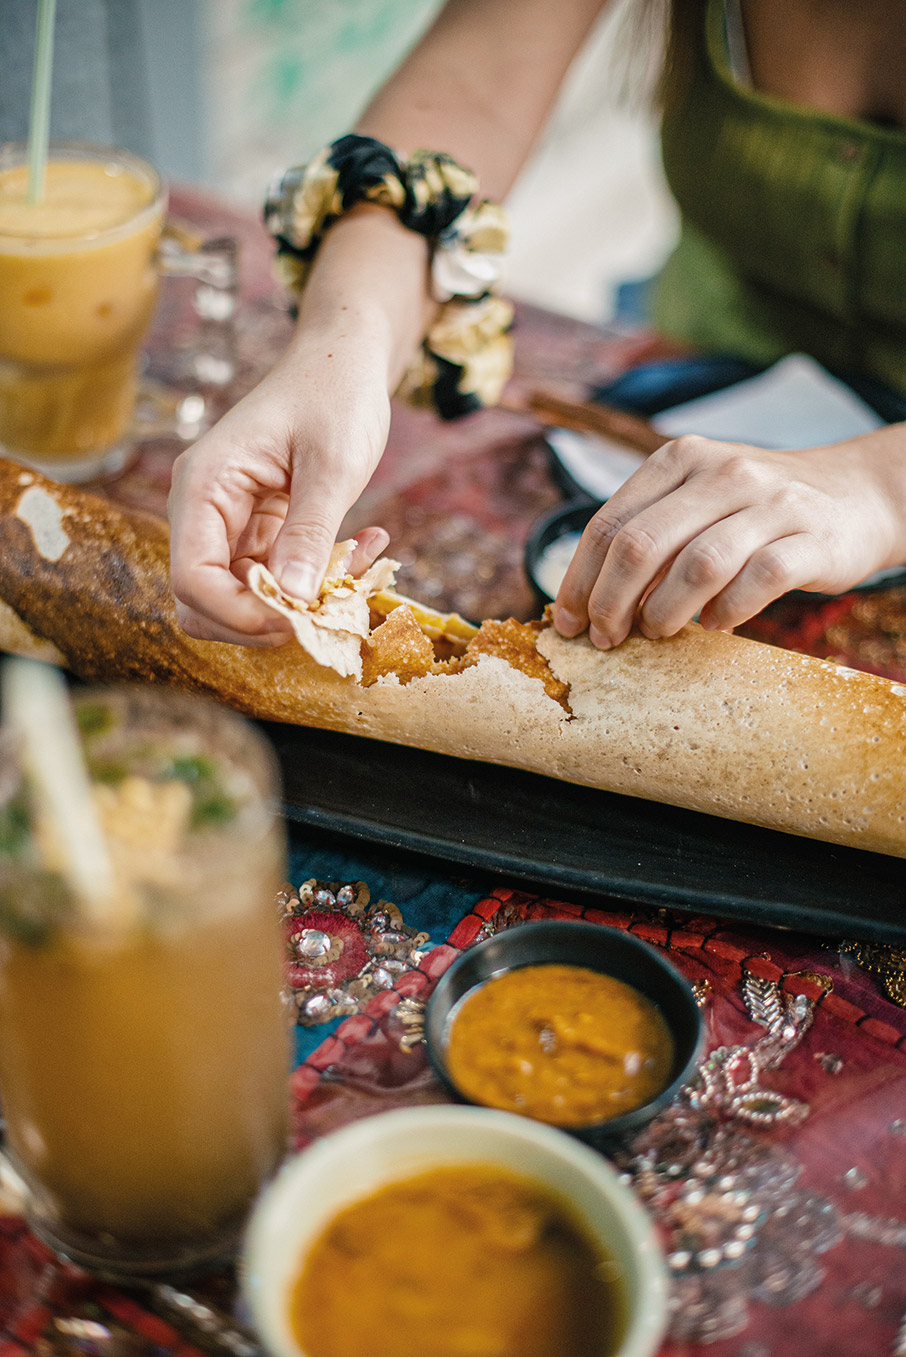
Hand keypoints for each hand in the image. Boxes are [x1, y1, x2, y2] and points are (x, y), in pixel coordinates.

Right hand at [168, 346, 391, 644]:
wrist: (344, 360)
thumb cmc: (336, 394)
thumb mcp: (333, 463)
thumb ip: (309, 532)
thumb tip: (291, 599)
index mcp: (203, 486)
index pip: (193, 579)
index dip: (239, 615)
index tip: (298, 621)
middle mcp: (204, 509)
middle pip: (205, 601)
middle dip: (264, 619)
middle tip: (327, 608)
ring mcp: (231, 522)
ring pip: (243, 597)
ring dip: (299, 601)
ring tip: (358, 566)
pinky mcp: (261, 530)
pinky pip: (277, 578)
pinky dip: (318, 578)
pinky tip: (364, 547)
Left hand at [552, 431, 905, 647]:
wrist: (856, 495)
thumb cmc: (756, 511)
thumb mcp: (698, 499)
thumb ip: (649, 532)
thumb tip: (588, 599)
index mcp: (680, 459)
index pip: (608, 523)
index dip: (580, 580)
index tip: (569, 622)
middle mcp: (723, 471)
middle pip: (641, 545)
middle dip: (611, 603)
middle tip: (607, 638)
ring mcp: (772, 503)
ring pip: (697, 565)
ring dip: (664, 611)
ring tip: (657, 632)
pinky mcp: (811, 538)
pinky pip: (758, 580)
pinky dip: (728, 611)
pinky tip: (717, 626)